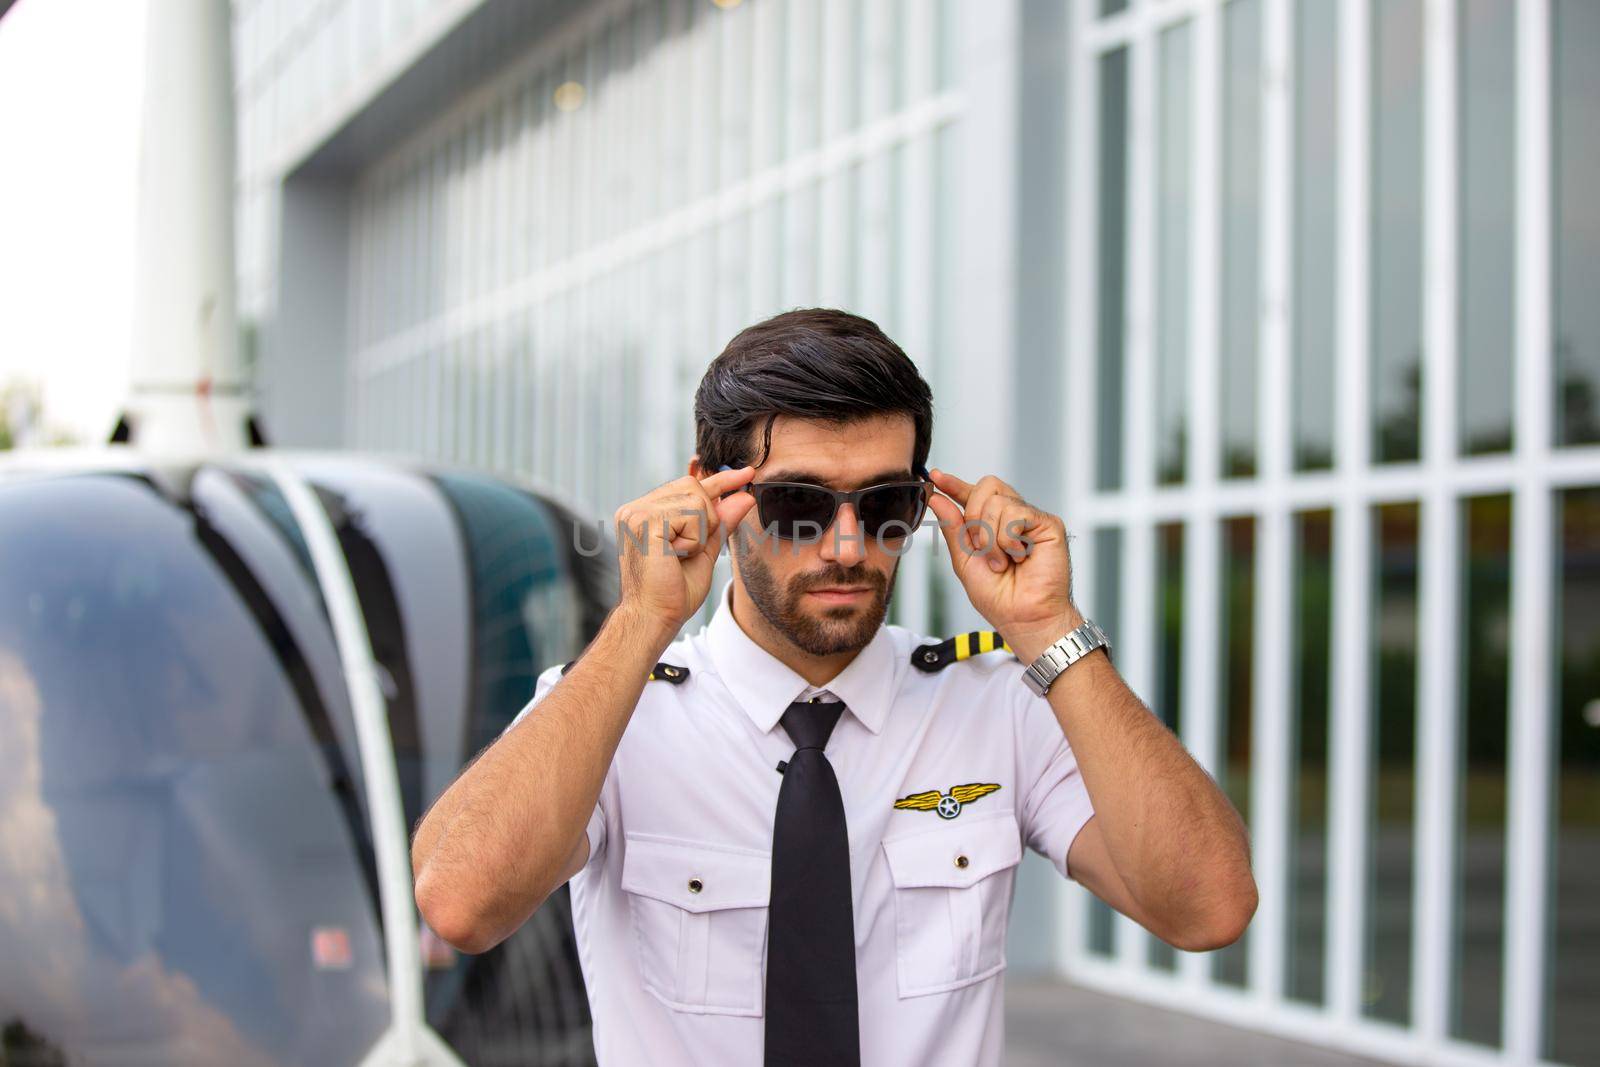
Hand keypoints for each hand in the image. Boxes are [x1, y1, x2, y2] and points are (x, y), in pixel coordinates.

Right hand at [612, 465, 756, 640]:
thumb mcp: (705, 551)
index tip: (748, 473)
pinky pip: (690, 515)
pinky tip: (674, 556)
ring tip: (678, 555)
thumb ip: (721, 523)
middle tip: (689, 549)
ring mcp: (636, 512)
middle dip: (707, 518)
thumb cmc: (674, 592)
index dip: (720, 480)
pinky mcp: (643, 521)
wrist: (655, 618)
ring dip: (700, 532)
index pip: (687, 486)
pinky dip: (693, 539)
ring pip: (695, 499)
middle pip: (694, 487)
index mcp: (645, 513)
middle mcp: (636, 508)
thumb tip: (745, 495)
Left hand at [925, 469, 1081, 660]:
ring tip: (1003, 561)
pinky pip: (1017, 513)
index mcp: (992, 525)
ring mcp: (1031, 519)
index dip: (954, 484)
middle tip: (981, 548)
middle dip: (973, 517)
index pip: (972, 494)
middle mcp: (1012, 517)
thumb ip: (953, 528)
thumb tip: (937, 498)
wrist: (1022, 617)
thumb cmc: (999, 597)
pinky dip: (1008, 539)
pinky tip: (1019, 557)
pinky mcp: (1048, 524)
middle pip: (986, 486)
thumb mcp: (964, 560)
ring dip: (991, 537)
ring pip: (998, 501)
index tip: (935, 476)